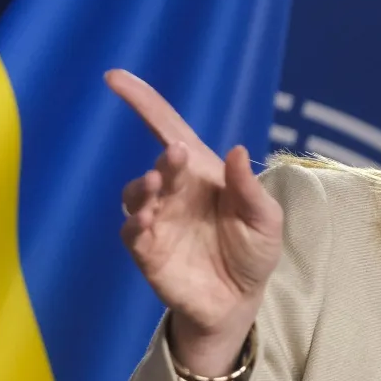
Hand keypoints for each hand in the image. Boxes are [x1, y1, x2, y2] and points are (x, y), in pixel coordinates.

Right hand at [107, 70, 283, 378]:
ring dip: (143, 187)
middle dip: (164, 158)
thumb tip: (238, 151)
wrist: (239, 301)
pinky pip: (132, 232)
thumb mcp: (265, 220)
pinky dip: (134, 225)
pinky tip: (145, 222)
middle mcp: (174, 191)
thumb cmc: (252, 251)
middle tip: (174, 156)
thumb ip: (251, 190)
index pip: (167, 129)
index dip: (143, 103)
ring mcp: (158, 220)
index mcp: (200, 173)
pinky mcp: (148, 251)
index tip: (114, 78)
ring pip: (136, 195)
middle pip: (159, 164)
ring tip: (156, 185)